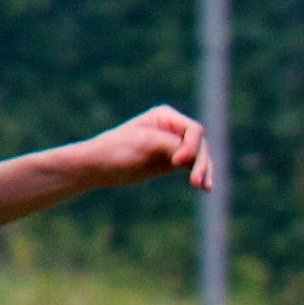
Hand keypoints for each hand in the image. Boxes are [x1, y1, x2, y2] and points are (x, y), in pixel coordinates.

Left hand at [82, 104, 214, 191]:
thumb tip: (194, 156)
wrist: (98, 166)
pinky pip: (192, 167)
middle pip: (200, 143)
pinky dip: (199, 175)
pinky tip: (205, 188)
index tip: (177, 162)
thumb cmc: (117, 150)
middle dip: (201, 162)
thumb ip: (171, 145)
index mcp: (165, 116)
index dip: (192, 146)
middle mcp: (173, 129)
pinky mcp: (171, 161)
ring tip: (205, 188)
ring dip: (205, 170)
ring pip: (199, 156)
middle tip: (197, 184)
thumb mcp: (144, 143)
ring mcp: (173, 145)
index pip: (193, 129)